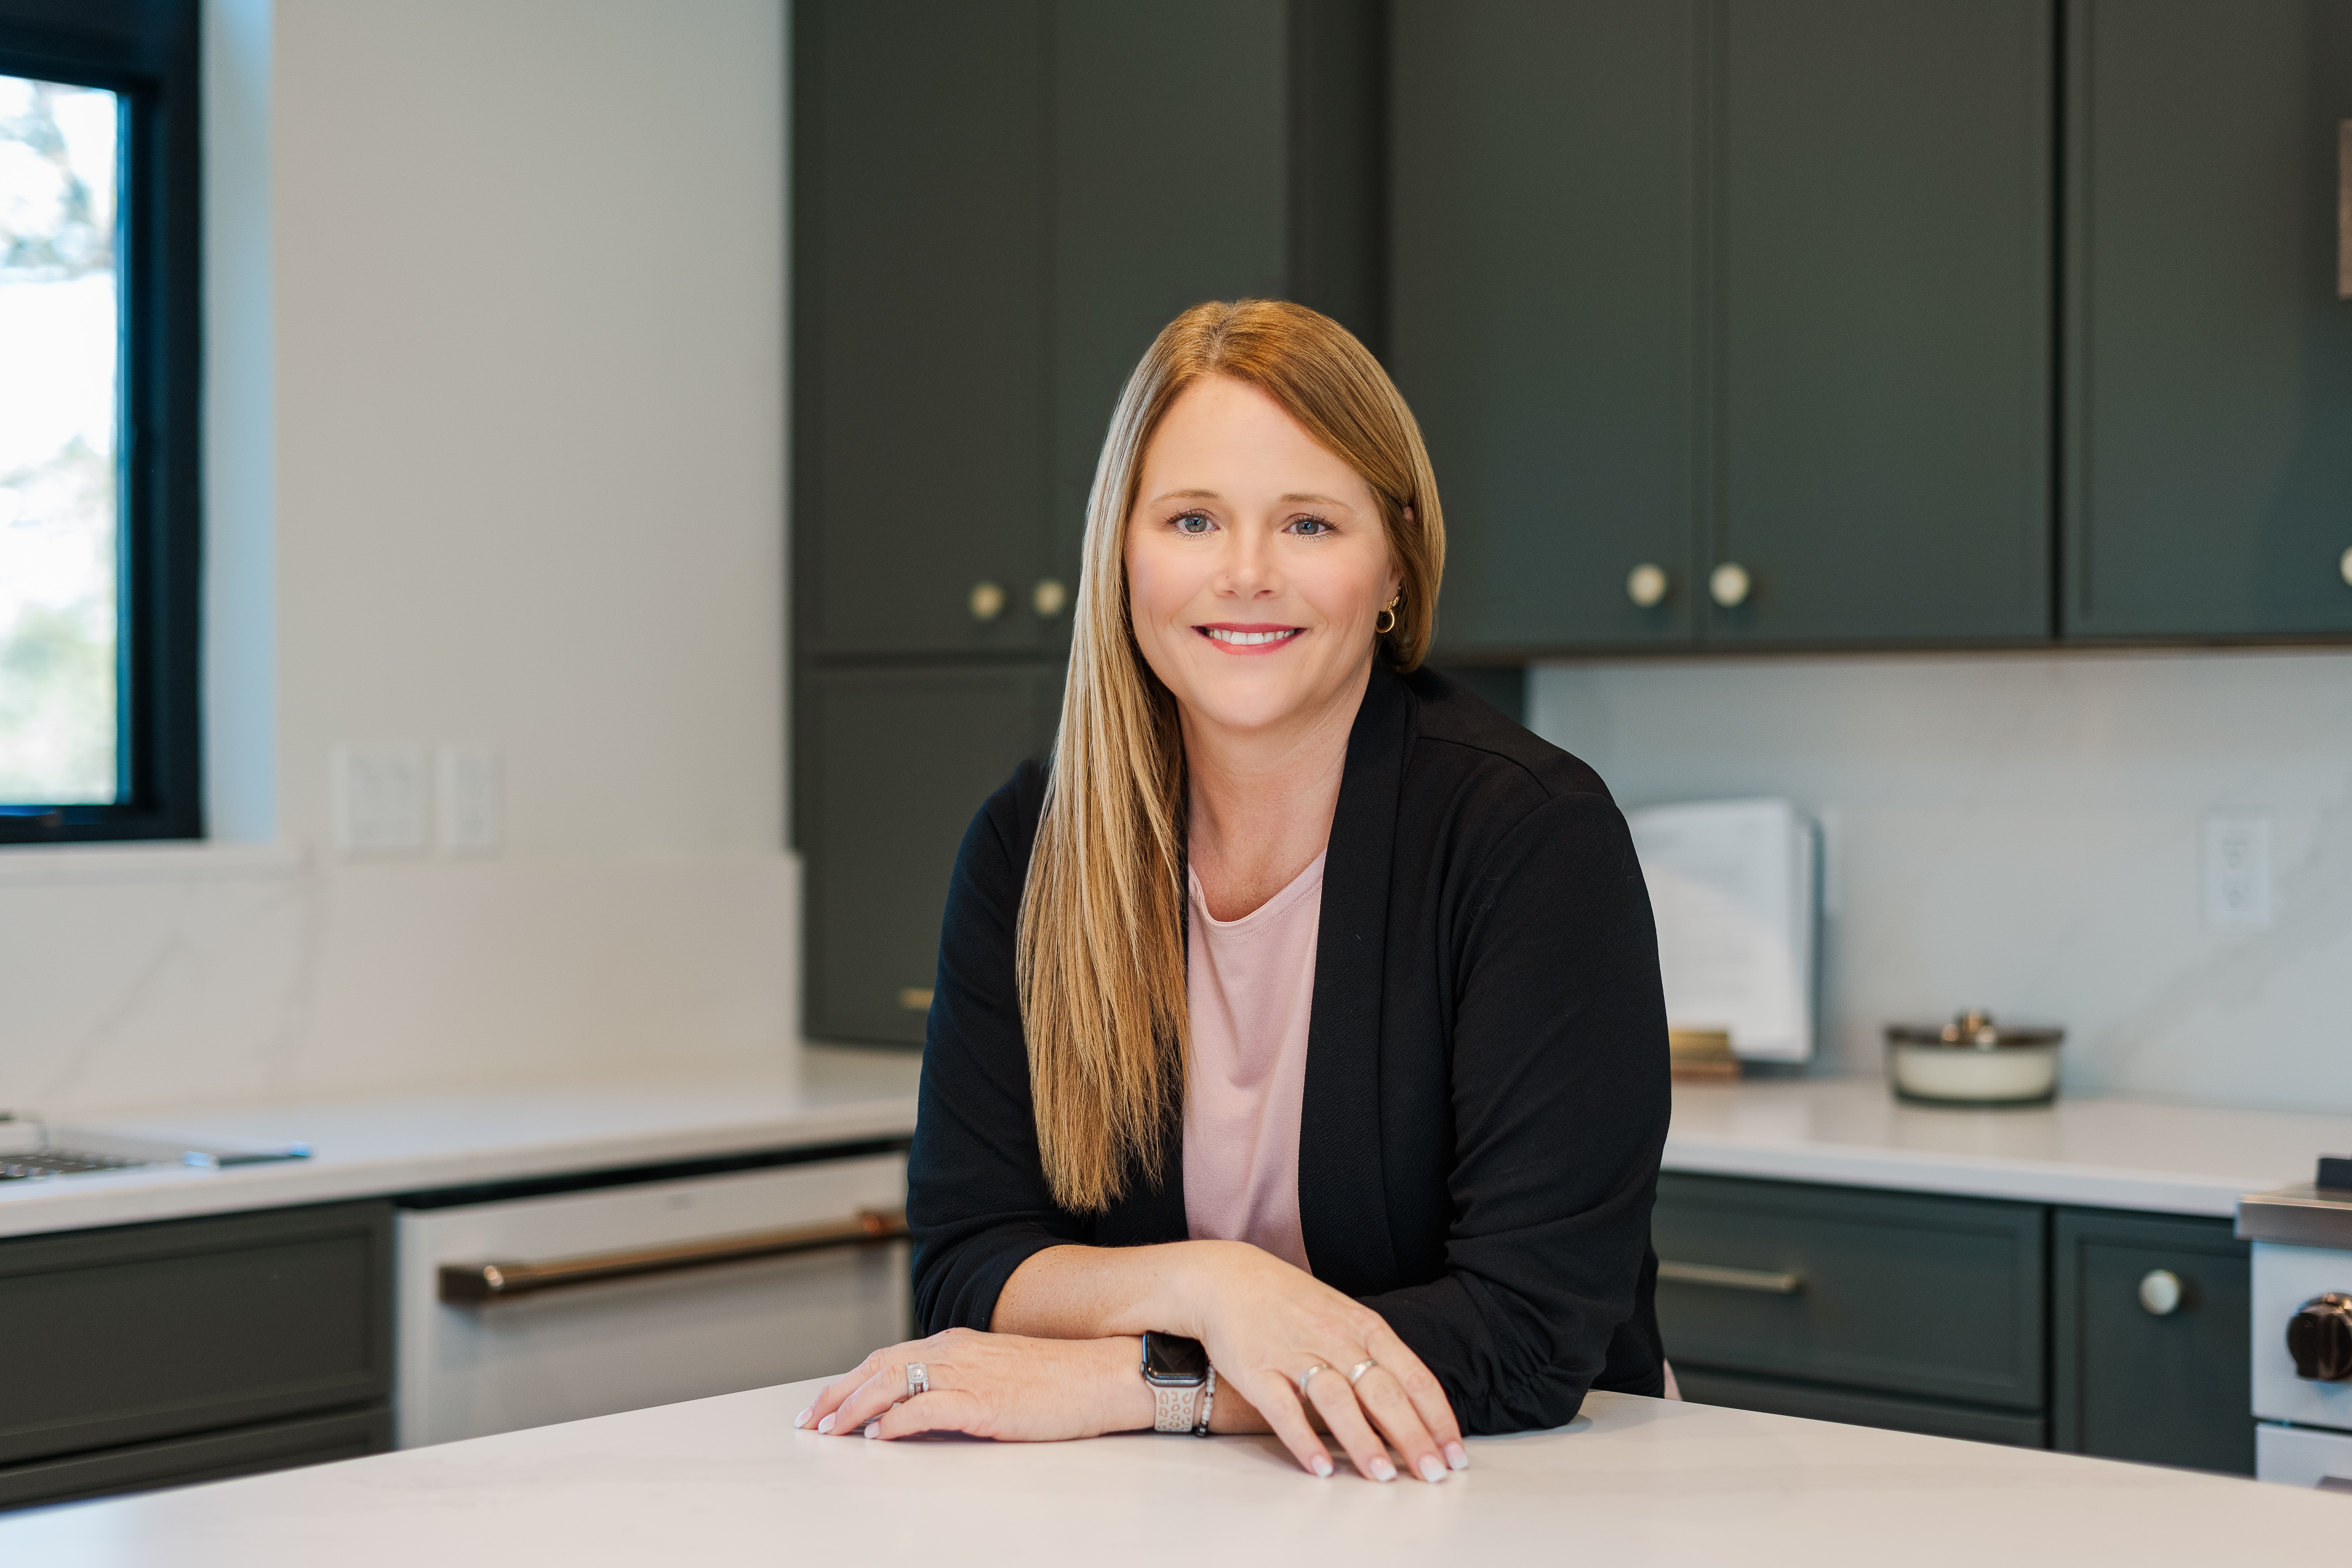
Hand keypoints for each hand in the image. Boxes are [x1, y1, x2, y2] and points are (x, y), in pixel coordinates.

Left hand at [797, 1327, 1147, 1442]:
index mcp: (957, 1343)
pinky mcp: (984, 1401)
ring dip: (854, 1408)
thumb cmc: (1058, 1379)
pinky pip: (925, 1408)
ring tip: (830, 1431)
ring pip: (892, 1383)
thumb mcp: (999, 1372)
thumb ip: (960, 1381)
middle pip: (878, 1367)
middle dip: (837, 1394)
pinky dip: (894, 1422)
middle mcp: (956, 1351)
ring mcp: (969, 1375)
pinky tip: (877, 1437)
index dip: (850, 1380)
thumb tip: (924, 1404)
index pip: (888, 1357)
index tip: (824, 1404)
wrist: (1104, 1374)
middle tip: (809, 1420)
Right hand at [1177, 1241, 1465, 1483]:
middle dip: (1412, 1436)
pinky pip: (1283, 1409)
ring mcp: (1294, 1353)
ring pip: (1336, 1399)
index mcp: (1364, 1326)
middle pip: (1382, 1391)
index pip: (1413, 1376)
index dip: (1437, 1418)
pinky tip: (1321, 1468)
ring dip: (1362, 1440)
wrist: (1227, 1279)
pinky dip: (1303, 1439)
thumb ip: (1377, 1356)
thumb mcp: (1345, 1317)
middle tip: (1434, 1475)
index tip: (1455, 1454)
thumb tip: (1415, 1407)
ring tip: (1383, 1476)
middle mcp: (1334, 1338)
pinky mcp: (1257, 1370)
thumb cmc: (1292, 1304)